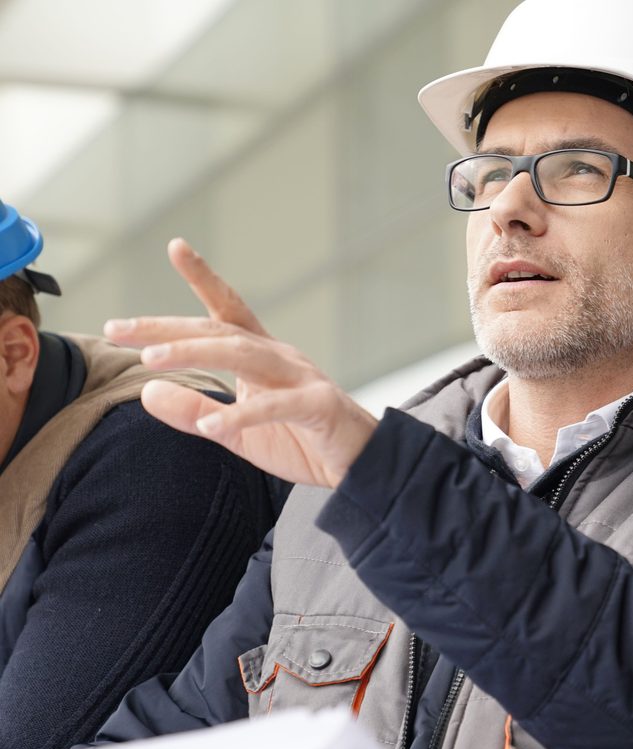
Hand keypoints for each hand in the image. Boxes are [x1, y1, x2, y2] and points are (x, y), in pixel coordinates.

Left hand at [104, 238, 377, 487]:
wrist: (363, 469)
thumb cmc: (304, 444)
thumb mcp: (237, 433)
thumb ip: (195, 413)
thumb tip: (147, 390)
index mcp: (263, 357)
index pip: (228, 312)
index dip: (203, 278)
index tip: (176, 246)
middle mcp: (281, 358)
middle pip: (220, 331)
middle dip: (167, 328)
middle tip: (118, 329)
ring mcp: (303, 379)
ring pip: (244, 355)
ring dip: (195, 354)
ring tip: (151, 362)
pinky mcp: (320, 407)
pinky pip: (278, 407)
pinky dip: (243, 415)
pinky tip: (212, 427)